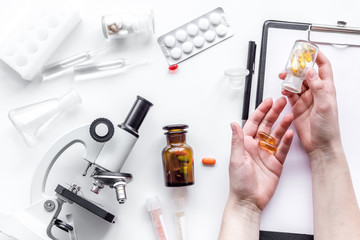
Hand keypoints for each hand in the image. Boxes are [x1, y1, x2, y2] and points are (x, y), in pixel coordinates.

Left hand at [229, 97, 293, 211]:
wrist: (249, 200)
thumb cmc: (239, 182)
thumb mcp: (236, 159)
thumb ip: (237, 140)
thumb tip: (233, 124)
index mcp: (245, 143)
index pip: (254, 123)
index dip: (261, 111)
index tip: (268, 102)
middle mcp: (256, 146)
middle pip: (267, 126)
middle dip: (274, 113)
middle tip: (282, 103)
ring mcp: (267, 154)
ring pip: (276, 135)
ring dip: (283, 125)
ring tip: (290, 116)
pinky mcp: (276, 163)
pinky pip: (282, 149)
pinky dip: (286, 142)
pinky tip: (290, 134)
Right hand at [279, 51, 340, 155]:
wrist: (320, 145)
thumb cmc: (328, 128)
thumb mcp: (325, 105)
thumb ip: (318, 87)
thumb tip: (311, 72)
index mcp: (327, 89)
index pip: (323, 67)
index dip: (317, 57)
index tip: (309, 49)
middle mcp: (317, 92)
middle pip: (306, 74)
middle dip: (297, 68)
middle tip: (289, 66)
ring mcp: (307, 99)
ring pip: (297, 83)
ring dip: (290, 80)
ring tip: (284, 79)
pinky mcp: (298, 107)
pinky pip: (291, 94)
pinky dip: (286, 91)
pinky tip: (284, 91)